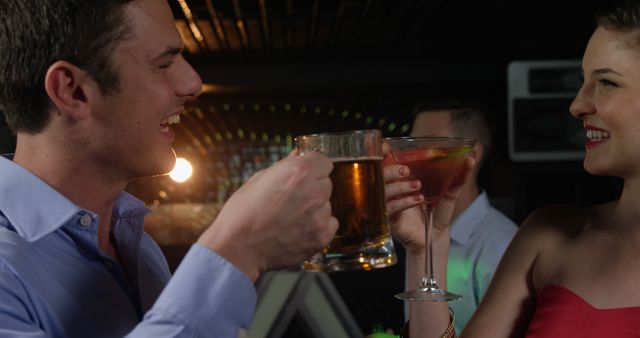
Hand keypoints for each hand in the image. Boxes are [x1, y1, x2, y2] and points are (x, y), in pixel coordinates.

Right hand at [197, 151, 338, 280]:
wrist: (237, 248)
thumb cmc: (242, 212)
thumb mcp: (258, 179)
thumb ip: (284, 167)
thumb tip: (298, 156)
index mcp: (299, 172)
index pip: (324, 161)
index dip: (312, 167)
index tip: (304, 174)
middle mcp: (314, 192)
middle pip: (326, 183)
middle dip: (313, 187)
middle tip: (292, 198)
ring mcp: (319, 216)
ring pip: (327, 205)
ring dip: (315, 208)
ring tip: (291, 217)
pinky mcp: (321, 237)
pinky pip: (330, 224)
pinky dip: (318, 226)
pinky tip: (299, 229)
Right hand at [382, 143, 474, 254]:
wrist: (435, 236)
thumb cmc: (437, 212)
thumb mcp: (448, 192)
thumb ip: (458, 176)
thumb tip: (470, 159)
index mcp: (401, 179)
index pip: (386, 163)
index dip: (383, 154)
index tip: (388, 148)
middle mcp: (392, 190)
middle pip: (379, 175)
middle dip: (391, 170)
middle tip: (406, 171)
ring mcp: (388, 204)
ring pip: (383, 191)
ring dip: (399, 186)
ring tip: (417, 186)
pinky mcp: (390, 219)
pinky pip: (391, 208)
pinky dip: (403, 202)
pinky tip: (417, 200)